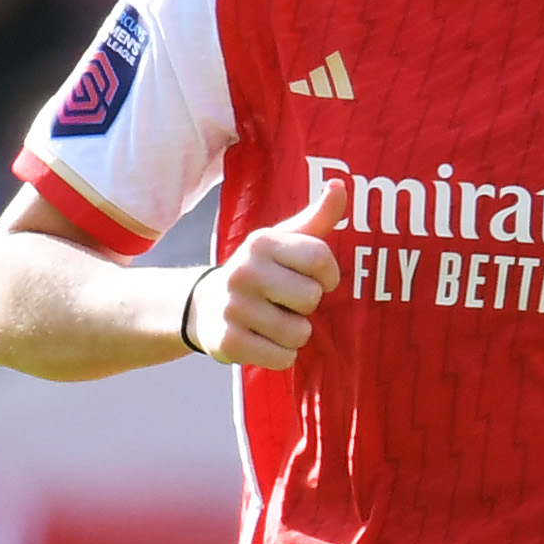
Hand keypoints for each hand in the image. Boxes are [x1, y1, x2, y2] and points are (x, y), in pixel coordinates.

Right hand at [186, 174, 341, 368]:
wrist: (203, 305)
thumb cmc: (260, 271)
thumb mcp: (284, 241)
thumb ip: (317, 218)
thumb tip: (340, 185)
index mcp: (261, 243)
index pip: (320, 259)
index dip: (329, 276)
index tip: (319, 280)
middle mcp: (244, 271)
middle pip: (311, 298)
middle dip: (307, 307)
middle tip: (288, 303)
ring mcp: (234, 307)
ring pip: (299, 333)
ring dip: (296, 334)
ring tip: (275, 323)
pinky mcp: (229, 341)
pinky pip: (282, 357)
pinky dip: (281, 355)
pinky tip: (265, 341)